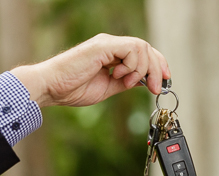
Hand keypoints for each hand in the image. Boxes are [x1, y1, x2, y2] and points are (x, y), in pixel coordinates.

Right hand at [10, 33, 169, 106]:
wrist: (53, 88)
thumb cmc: (73, 88)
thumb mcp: (110, 88)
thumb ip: (127, 82)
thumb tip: (146, 83)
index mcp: (112, 54)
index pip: (144, 52)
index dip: (159, 65)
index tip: (165, 81)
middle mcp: (111, 45)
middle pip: (146, 48)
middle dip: (157, 69)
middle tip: (156, 88)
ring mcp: (106, 44)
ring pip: (141, 48)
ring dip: (142, 70)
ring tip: (126, 82)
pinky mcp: (102, 46)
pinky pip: (131, 50)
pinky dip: (132, 66)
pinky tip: (119, 76)